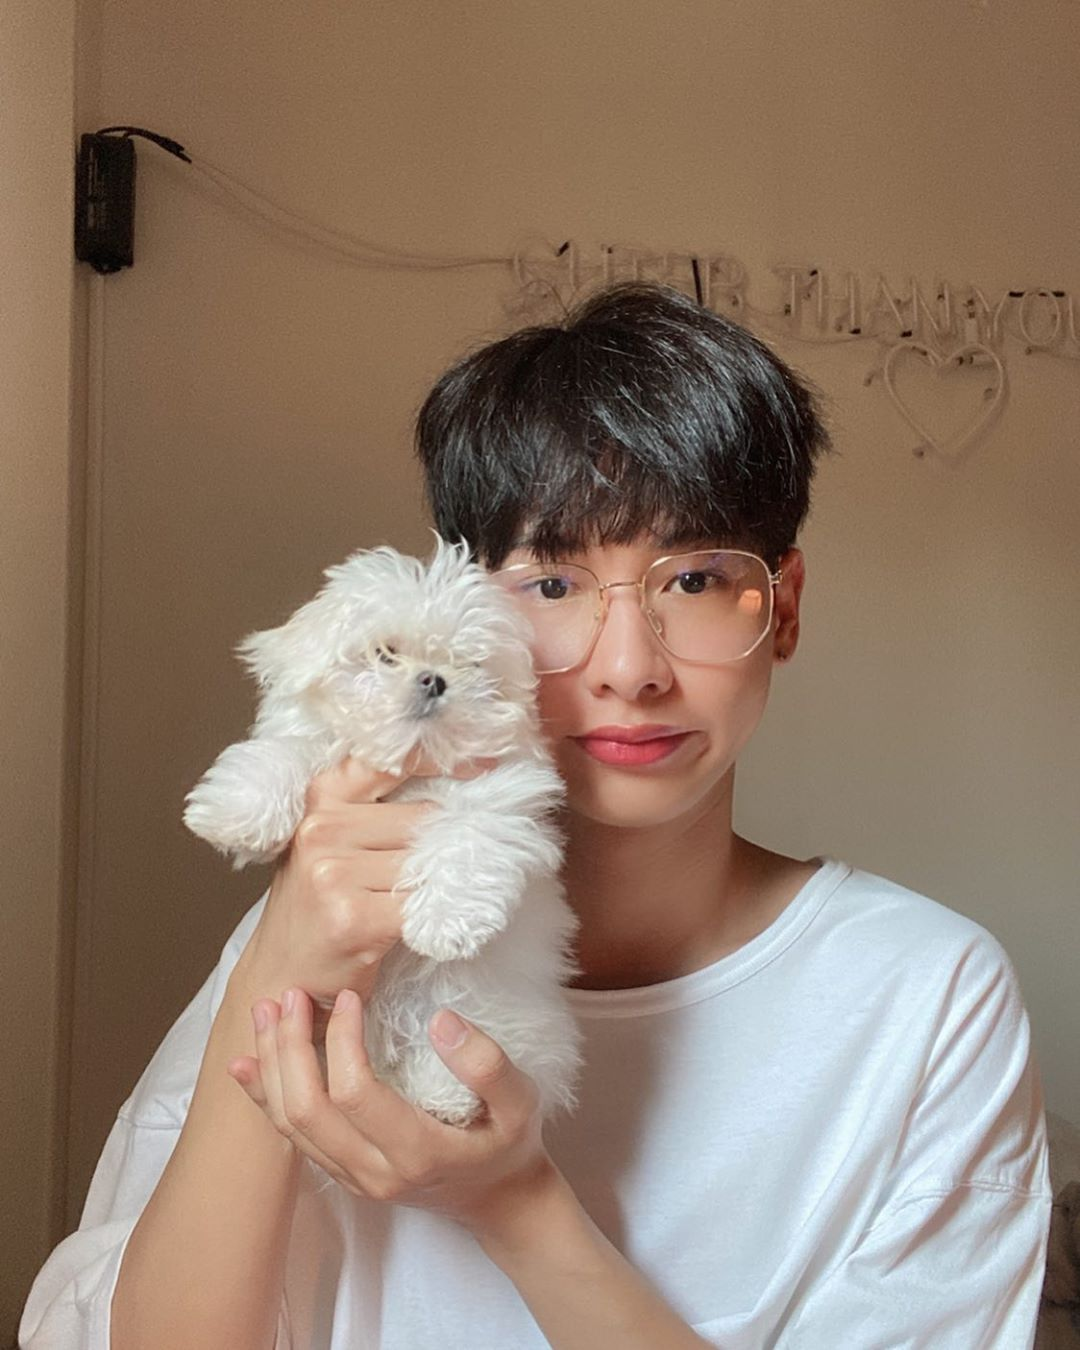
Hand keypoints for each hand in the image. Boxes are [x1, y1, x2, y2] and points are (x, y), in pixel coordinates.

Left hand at [226, 985, 558, 1234]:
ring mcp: (353, 1178)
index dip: (342, 1040)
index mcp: (416, 1152)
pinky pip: (292, 1138)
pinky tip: (247, 1064)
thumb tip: (441, 1021)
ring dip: (272, 1066)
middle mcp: (374, 1173)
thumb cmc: (509, 1143)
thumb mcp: (521, 1103)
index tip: (348, 996)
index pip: (355, 1093)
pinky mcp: (342, 1174)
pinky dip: (265, 1098)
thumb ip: (487, 1065)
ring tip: (266, 1012)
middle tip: (289, 995)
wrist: (500, 1200)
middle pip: (308, 1110)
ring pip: (291, 1126)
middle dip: (289, 1048)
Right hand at [232, 752, 493, 1024]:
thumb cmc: (317, 906)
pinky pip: (423, 905)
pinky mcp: (352, 916)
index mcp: (322, 797)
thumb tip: (458, 796)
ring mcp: (333, 872)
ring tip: (431, 902)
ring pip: (426, 863)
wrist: (280, 974)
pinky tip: (432, 925)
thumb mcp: (332, 843)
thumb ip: (378, 812)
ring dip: (442, 883)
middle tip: (453, 866)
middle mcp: (322, 828)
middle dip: (446, 842)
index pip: (392, 762)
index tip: (485, 766)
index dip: (443, 760)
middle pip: (422, 818)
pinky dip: (439, 915)